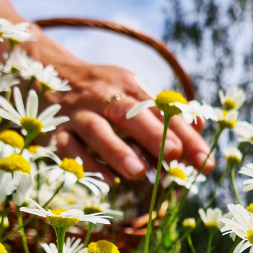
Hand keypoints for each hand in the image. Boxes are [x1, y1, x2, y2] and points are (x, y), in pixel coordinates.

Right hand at [44, 59, 214, 181]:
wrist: (46, 71)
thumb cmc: (103, 91)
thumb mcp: (133, 91)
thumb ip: (165, 111)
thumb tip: (200, 125)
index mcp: (129, 86)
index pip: (162, 111)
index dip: (186, 135)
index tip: (205, 161)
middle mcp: (104, 96)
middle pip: (130, 114)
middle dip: (154, 135)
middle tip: (176, 156)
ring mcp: (78, 113)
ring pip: (97, 129)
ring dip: (117, 150)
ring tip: (139, 173)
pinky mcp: (56, 131)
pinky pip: (69, 147)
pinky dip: (87, 163)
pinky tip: (107, 182)